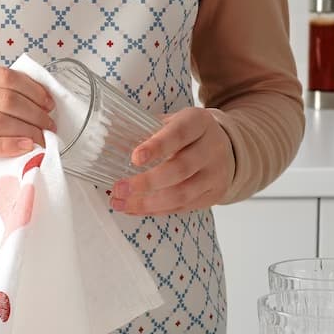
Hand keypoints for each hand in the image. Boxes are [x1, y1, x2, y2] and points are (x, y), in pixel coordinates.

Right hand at [0, 62, 55, 184]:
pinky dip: (10, 145)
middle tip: (50, 125)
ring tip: (43, 139)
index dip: (33, 90)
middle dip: (36, 112)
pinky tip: (26, 148)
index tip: (48, 102)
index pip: (4, 77)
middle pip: (6, 98)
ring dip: (29, 130)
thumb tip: (25, 99)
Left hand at [110, 107, 234, 215]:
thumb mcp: (173, 122)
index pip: (179, 134)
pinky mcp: (212, 195)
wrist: (226, 148)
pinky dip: (154, 210)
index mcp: (199, 122)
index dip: (157, 146)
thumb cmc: (188, 134)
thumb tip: (107, 140)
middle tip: (119, 188)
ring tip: (119, 203)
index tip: (134, 158)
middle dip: (146, 182)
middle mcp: (211, 148)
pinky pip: (181, 207)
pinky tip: (133, 209)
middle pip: (180, 169)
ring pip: (181, 194)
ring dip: (147, 203)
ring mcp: (214, 174)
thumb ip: (147, 129)